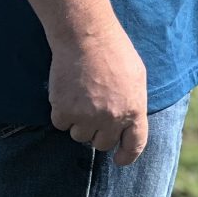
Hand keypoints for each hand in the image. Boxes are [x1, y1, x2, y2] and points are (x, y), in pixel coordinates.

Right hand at [48, 25, 148, 165]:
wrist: (86, 36)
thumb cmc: (114, 52)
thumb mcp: (136, 77)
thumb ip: (133, 103)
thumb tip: (128, 124)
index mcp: (134, 109)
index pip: (135, 145)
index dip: (127, 156)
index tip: (119, 159)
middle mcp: (112, 118)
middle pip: (101, 144)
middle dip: (97, 133)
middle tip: (94, 111)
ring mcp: (87, 116)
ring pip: (79, 136)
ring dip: (78, 122)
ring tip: (82, 95)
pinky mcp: (64, 111)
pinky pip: (61, 124)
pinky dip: (62, 112)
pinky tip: (68, 92)